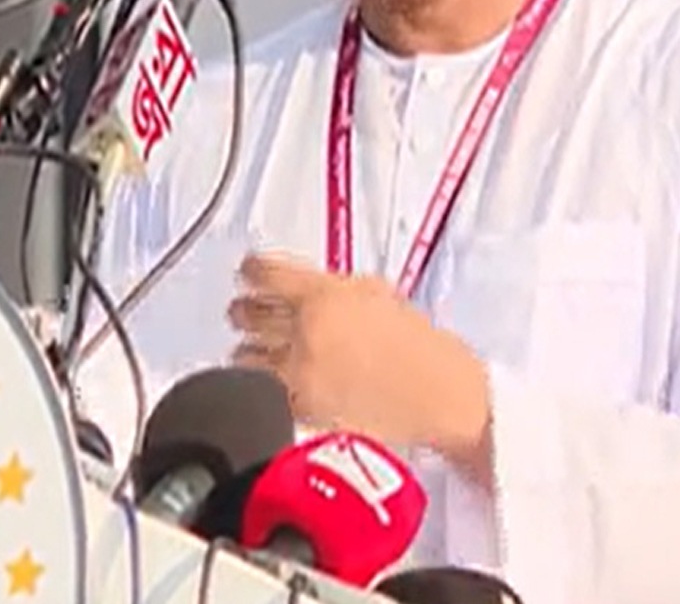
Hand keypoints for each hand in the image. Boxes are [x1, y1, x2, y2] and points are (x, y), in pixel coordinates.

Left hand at [227, 250, 493, 474]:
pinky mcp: (303, 408)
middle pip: (248, 314)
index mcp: (322, 296)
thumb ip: (327, 286)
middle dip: (243, 310)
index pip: (264, 274)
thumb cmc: (415, 341)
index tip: (248, 273)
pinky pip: (267, 391)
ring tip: (250, 347)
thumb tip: (293, 286)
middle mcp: (305, 331)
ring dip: (247, 349)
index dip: (251, 271)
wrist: (436, 392)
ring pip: (247, 357)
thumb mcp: (372, 291)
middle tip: (242, 310)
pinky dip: (265, 384)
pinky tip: (270, 379)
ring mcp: (300, 372)